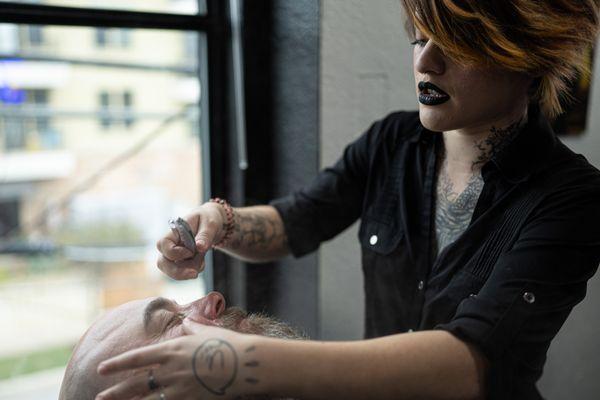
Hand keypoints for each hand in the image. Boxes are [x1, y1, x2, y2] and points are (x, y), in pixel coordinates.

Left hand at [96, 323, 252, 399]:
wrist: (246, 364)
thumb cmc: (228, 344)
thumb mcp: (206, 331)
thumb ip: (192, 327)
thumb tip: (186, 321)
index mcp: (173, 349)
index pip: (138, 358)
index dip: (118, 364)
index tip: (102, 368)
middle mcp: (172, 370)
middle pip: (138, 383)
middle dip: (116, 391)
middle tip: (100, 396)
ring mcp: (180, 388)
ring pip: (147, 399)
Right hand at [156, 202, 225, 279]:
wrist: (211, 224)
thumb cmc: (208, 219)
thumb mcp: (210, 223)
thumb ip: (205, 235)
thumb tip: (199, 247)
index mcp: (174, 231)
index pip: (163, 244)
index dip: (175, 252)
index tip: (192, 252)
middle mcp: (170, 244)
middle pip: (162, 262)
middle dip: (177, 272)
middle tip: (194, 274)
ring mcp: (174, 254)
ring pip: (171, 270)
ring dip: (188, 270)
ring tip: (202, 260)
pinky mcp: (181, 261)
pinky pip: (182, 271)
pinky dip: (193, 270)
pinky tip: (201, 262)